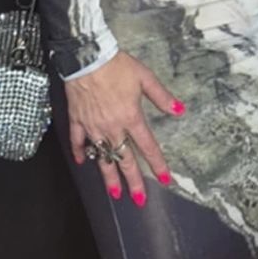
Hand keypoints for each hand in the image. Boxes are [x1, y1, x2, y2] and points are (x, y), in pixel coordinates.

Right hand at [65, 51, 185, 205]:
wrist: (88, 58)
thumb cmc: (118, 66)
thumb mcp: (145, 77)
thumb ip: (162, 96)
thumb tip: (179, 110)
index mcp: (131, 117)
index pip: (147, 146)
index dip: (157, 164)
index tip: (166, 179)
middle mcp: (112, 127)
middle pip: (124, 160)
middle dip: (133, 181)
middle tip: (139, 200)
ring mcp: (93, 127)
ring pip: (102, 157)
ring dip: (109, 176)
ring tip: (115, 193)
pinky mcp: (78, 121)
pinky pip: (78, 141)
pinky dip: (81, 153)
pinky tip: (83, 163)